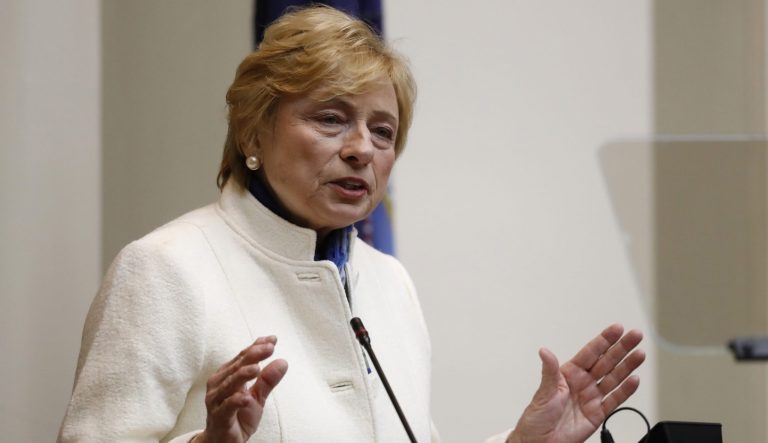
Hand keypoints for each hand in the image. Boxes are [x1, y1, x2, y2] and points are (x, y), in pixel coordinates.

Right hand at [195, 336, 287, 442]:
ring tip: (257, 368)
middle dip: (253, 355)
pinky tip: (245, 397)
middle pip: (236, 366)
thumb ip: (268, 380)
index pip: (243, 357)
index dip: (257, 347)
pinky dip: (235, 401)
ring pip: (229, 384)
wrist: (224, 442)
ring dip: (242, 375)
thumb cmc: (238, 415)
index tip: (272, 339)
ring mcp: (216, 400)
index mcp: (228, 375)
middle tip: (269, 348)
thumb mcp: (258, 397)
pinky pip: (226, 407)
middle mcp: (219, 384)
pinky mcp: (218, 417)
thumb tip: (283, 361)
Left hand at [508, 324, 644, 442]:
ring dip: (628, 366)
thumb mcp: (544, 391)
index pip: (590, 353)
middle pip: (606, 362)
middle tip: (635, 335)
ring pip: (614, 378)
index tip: (617, 329)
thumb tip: (544, 351)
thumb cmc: (537, 417)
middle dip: (621, 348)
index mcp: (569, 373)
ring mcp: (591, 397)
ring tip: (640, 354)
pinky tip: (635, 380)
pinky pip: (614, 400)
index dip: (604, 340)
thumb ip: (549, 371)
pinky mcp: (597, 414)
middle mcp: (582, 383)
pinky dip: (625, 391)